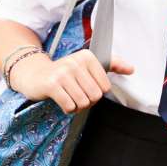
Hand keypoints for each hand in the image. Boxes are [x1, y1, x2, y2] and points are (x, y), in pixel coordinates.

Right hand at [9, 48, 134, 113]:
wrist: (34, 74)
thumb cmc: (65, 72)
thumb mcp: (88, 65)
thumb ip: (112, 65)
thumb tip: (132, 69)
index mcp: (88, 57)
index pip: (105, 87)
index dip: (96, 93)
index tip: (84, 87)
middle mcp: (76, 62)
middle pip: (95, 96)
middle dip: (86, 101)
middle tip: (75, 94)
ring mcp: (63, 72)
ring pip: (83, 102)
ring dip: (76, 106)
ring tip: (69, 97)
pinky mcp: (52, 84)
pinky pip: (70, 106)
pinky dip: (67, 109)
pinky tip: (61, 100)